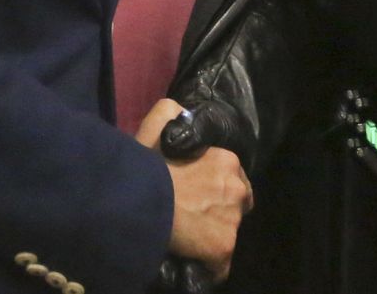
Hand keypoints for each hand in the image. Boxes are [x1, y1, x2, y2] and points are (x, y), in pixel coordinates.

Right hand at [138, 100, 252, 284]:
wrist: (139, 197)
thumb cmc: (147, 162)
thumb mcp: (160, 121)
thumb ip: (173, 112)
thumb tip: (180, 112)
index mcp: (228, 161)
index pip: (233, 179)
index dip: (216, 189)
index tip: (198, 196)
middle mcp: (238, 189)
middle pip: (237, 206)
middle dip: (220, 212)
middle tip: (193, 217)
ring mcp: (233, 220)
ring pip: (228, 233)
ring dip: (212, 236)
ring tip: (189, 238)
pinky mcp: (223, 246)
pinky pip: (220, 265)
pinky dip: (208, 265)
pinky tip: (191, 260)